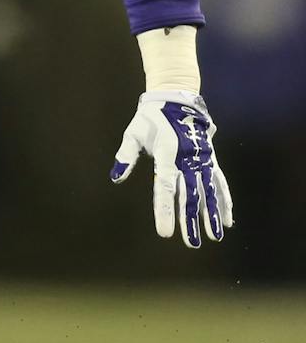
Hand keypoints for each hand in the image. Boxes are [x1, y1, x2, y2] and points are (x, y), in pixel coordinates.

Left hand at [111, 91, 233, 247]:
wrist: (176, 99)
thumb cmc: (150, 118)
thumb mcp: (133, 133)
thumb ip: (126, 155)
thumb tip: (115, 177)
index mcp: (167, 155)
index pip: (165, 188)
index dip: (165, 210)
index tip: (165, 232)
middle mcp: (187, 160)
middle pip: (190, 195)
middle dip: (191, 220)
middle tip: (192, 243)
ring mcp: (202, 160)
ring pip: (208, 192)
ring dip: (212, 215)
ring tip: (215, 237)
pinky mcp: (210, 160)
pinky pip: (219, 182)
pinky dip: (225, 201)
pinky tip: (228, 220)